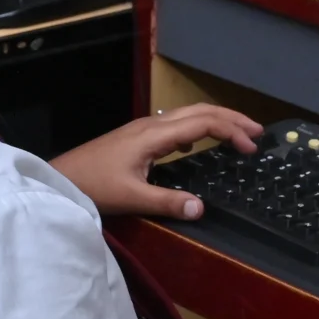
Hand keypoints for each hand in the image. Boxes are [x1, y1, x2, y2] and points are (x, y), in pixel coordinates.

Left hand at [49, 104, 261, 219]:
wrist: (61, 177)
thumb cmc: (94, 186)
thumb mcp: (132, 198)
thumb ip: (167, 203)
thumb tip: (202, 207)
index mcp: (154, 135)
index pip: (202, 122)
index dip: (231, 131)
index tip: (252, 147)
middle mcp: (151, 125)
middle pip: (198, 111)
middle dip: (230, 118)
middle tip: (258, 132)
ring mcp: (142, 129)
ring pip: (186, 115)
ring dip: (214, 121)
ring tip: (236, 134)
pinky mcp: (135, 137)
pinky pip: (173, 125)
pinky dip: (195, 128)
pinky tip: (194, 145)